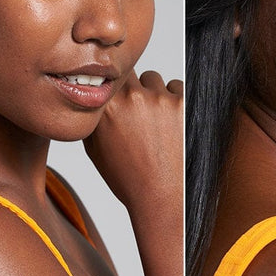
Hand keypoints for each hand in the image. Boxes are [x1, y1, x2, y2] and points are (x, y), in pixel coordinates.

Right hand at [83, 70, 182, 218]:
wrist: (164, 200)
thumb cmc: (129, 179)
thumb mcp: (95, 150)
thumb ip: (92, 119)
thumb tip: (91, 97)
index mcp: (107, 107)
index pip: (109, 78)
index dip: (116, 89)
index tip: (121, 100)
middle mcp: (132, 98)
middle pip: (133, 75)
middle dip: (135, 90)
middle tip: (140, 116)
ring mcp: (161, 99)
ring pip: (157, 81)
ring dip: (157, 95)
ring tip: (158, 126)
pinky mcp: (185, 103)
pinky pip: (179, 88)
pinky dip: (177, 102)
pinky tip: (174, 127)